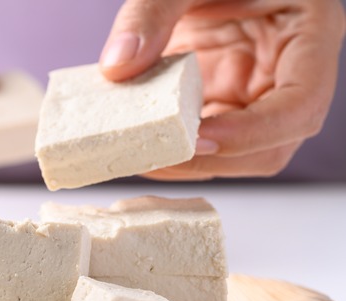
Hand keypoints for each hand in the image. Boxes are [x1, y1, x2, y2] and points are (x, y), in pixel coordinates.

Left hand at [99, 0, 345, 179]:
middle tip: (152, 156)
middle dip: (212, 159)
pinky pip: (203, 140)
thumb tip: (117, 66)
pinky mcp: (223, 103)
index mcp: (306, 36)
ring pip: (235, 154)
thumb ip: (150, 13)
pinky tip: (134, 141)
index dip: (254, 132)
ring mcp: (255, 94)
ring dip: (187, 162)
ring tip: (135, 154)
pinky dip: (171, 147)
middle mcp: (287, 75)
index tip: (200, 138)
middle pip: (270, 146)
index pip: (301, 105)